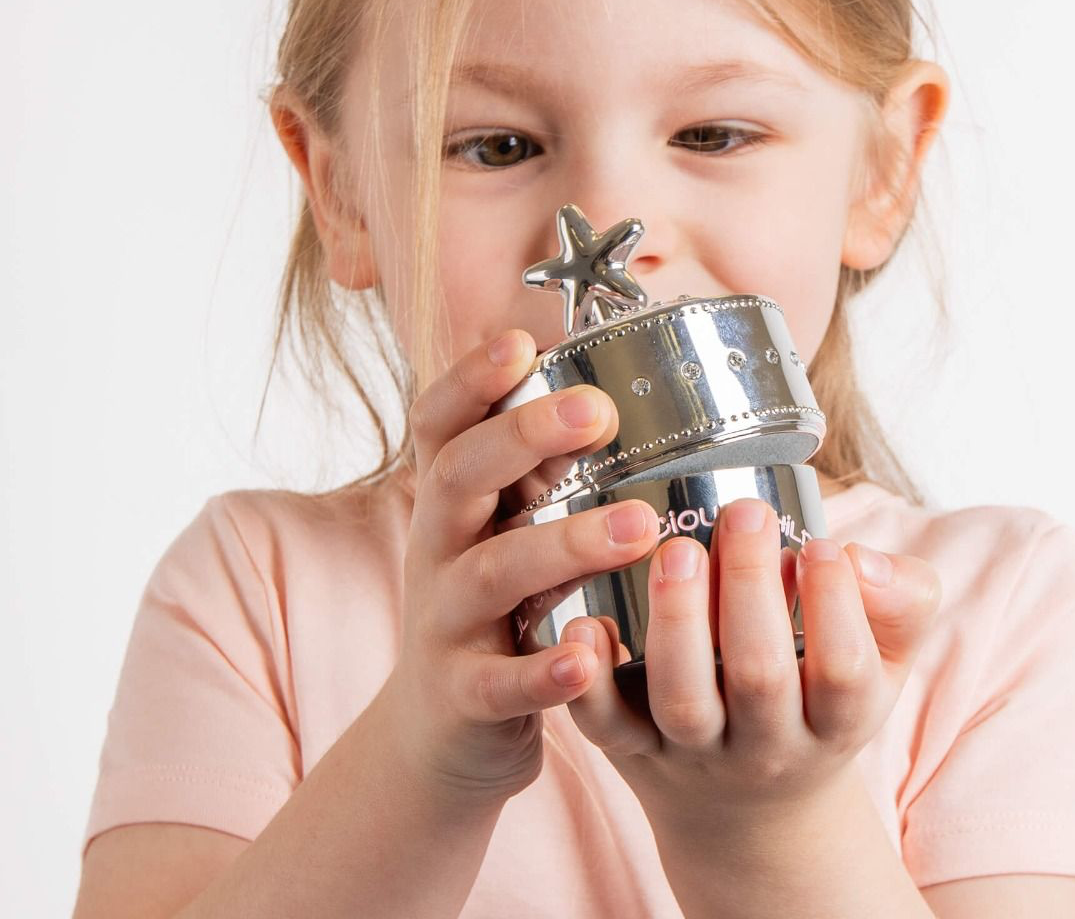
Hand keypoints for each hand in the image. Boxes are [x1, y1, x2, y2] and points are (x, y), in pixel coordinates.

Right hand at [380, 329, 660, 807]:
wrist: (439, 731)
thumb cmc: (492, 609)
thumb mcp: (498, 531)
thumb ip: (535, 474)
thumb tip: (608, 389)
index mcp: (450, 502)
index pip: (441, 424)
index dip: (470, 379)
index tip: (520, 343)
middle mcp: (437, 548)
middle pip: (460, 477)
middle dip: (523, 437)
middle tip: (598, 411)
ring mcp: (445, 621)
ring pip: (493, 572)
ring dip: (564, 544)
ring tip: (637, 526)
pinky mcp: (462, 694)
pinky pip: (499, 682)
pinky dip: (541, 672)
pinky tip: (586, 659)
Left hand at [559, 497, 941, 838]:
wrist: (754, 815)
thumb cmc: (817, 702)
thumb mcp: (884, 664)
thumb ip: (902, 602)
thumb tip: (860, 558)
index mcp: (833, 722)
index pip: (843, 674)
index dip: (837, 609)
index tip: (820, 545)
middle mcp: (764, 744)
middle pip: (759, 678)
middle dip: (751, 590)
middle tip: (744, 513)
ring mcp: (691, 750)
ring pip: (683, 698)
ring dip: (677, 620)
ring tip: (679, 550)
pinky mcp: (630, 747)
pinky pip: (605, 724)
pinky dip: (588, 679)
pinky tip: (586, 622)